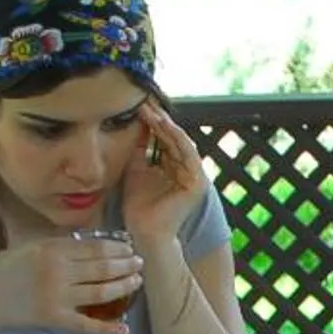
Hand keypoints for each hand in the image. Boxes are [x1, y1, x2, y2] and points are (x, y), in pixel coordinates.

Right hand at [0, 235, 143, 333]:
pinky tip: (123, 329)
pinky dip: (107, 329)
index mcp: (52, 249)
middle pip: (102, 267)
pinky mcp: (54, 319)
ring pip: (101, 292)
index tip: (129, 248)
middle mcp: (58, 271)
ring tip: (136, 282)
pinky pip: (87, 325)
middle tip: (139, 264)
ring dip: (123, 287)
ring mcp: (58, 296)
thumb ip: (57, 247)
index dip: (117, 248)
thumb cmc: (2, 270)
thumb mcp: (28, 247)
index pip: (95, 247)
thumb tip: (89, 244)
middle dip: (126, 265)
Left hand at [118, 103, 210, 253]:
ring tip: (153, 111)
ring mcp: (194, 176)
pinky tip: (164, 125)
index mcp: (173, 168)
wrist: (144, 231)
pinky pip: (188, 153)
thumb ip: (139, 151)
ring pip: (181, 142)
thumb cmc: (138, 206)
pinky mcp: (197, 182)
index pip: (164, 140)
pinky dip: (177, 138)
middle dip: (159, 120)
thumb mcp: (135, 170)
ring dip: (167, 126)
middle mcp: (186, 170)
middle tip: (145, 102)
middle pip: (173, 138)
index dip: (152, 123)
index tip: (138, 107)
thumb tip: (137, 127)